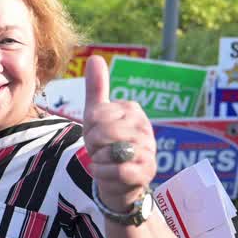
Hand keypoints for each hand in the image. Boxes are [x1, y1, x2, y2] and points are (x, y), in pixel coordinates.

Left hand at [82, 56, 155, 210]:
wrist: (117, 179)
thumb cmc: (107, 144)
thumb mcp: (98, 115)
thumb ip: (97, 88)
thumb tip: (95, 57)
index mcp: (132, 110)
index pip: (96, 115)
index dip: (89, 128)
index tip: (96, 134)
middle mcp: (144, 127)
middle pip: (102, 133)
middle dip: (93, 145)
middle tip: (100, 150)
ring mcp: (149, 150)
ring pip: (108, 152)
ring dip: (98, 160)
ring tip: (106, 161)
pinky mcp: (147, 172)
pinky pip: (117, 171)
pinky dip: (104, 174)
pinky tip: (107, 173)